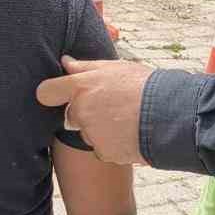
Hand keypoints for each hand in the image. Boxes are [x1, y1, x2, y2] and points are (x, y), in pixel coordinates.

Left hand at [36, 56, 153, 165]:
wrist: (169, 115)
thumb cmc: (144, 86)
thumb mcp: (115, 68)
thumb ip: (85, 67)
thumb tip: (65, 62)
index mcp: (81, 87)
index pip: (46, 92)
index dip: (51, 94)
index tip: (58, 95)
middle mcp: (80, 111)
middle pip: (71, 115)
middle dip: (85, 113)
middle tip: (111, 107)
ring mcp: (91, 134)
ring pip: (88, 133)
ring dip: (101, 130)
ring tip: (125, 120)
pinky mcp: (103, 152)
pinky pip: (102, 148)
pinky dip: (113, 144)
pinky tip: (129, 134)